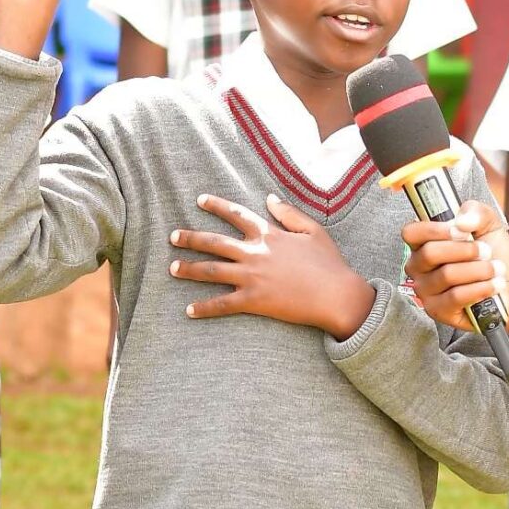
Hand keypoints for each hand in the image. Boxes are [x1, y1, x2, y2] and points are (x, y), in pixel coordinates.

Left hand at [170, 193, 374, 337]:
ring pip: (212, 271)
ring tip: (172, 268)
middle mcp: (255, 253)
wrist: (337, 295)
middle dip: (190, 238)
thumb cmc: (329, 264)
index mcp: (269, 234)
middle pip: (214, 242)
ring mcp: (252, 277)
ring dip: (189, 269)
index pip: (236, 215)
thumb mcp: (313, 231)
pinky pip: (223, 304)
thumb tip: (269, 197)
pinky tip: (188, 311)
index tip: (199, 200)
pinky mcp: (254, 301)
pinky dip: (204, 308)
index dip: (216, 205)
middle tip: (172, 236)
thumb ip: (289, 213)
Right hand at [403, 201, 508, 336]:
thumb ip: (477, 212)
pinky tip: (494, 284)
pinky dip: (480, 288)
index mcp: (424, 242)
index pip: (411, 232)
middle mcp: (418, 266)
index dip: (435, 230)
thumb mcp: (489, 225)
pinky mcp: (437, 310)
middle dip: (465, 250)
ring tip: (495, 269)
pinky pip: (456, 296)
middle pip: (430, 253)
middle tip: (486, 251)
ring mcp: (425, 290)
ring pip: (447, 275)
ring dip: (479, 270)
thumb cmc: (492, 255)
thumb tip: (462, 221)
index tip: (462, 231)